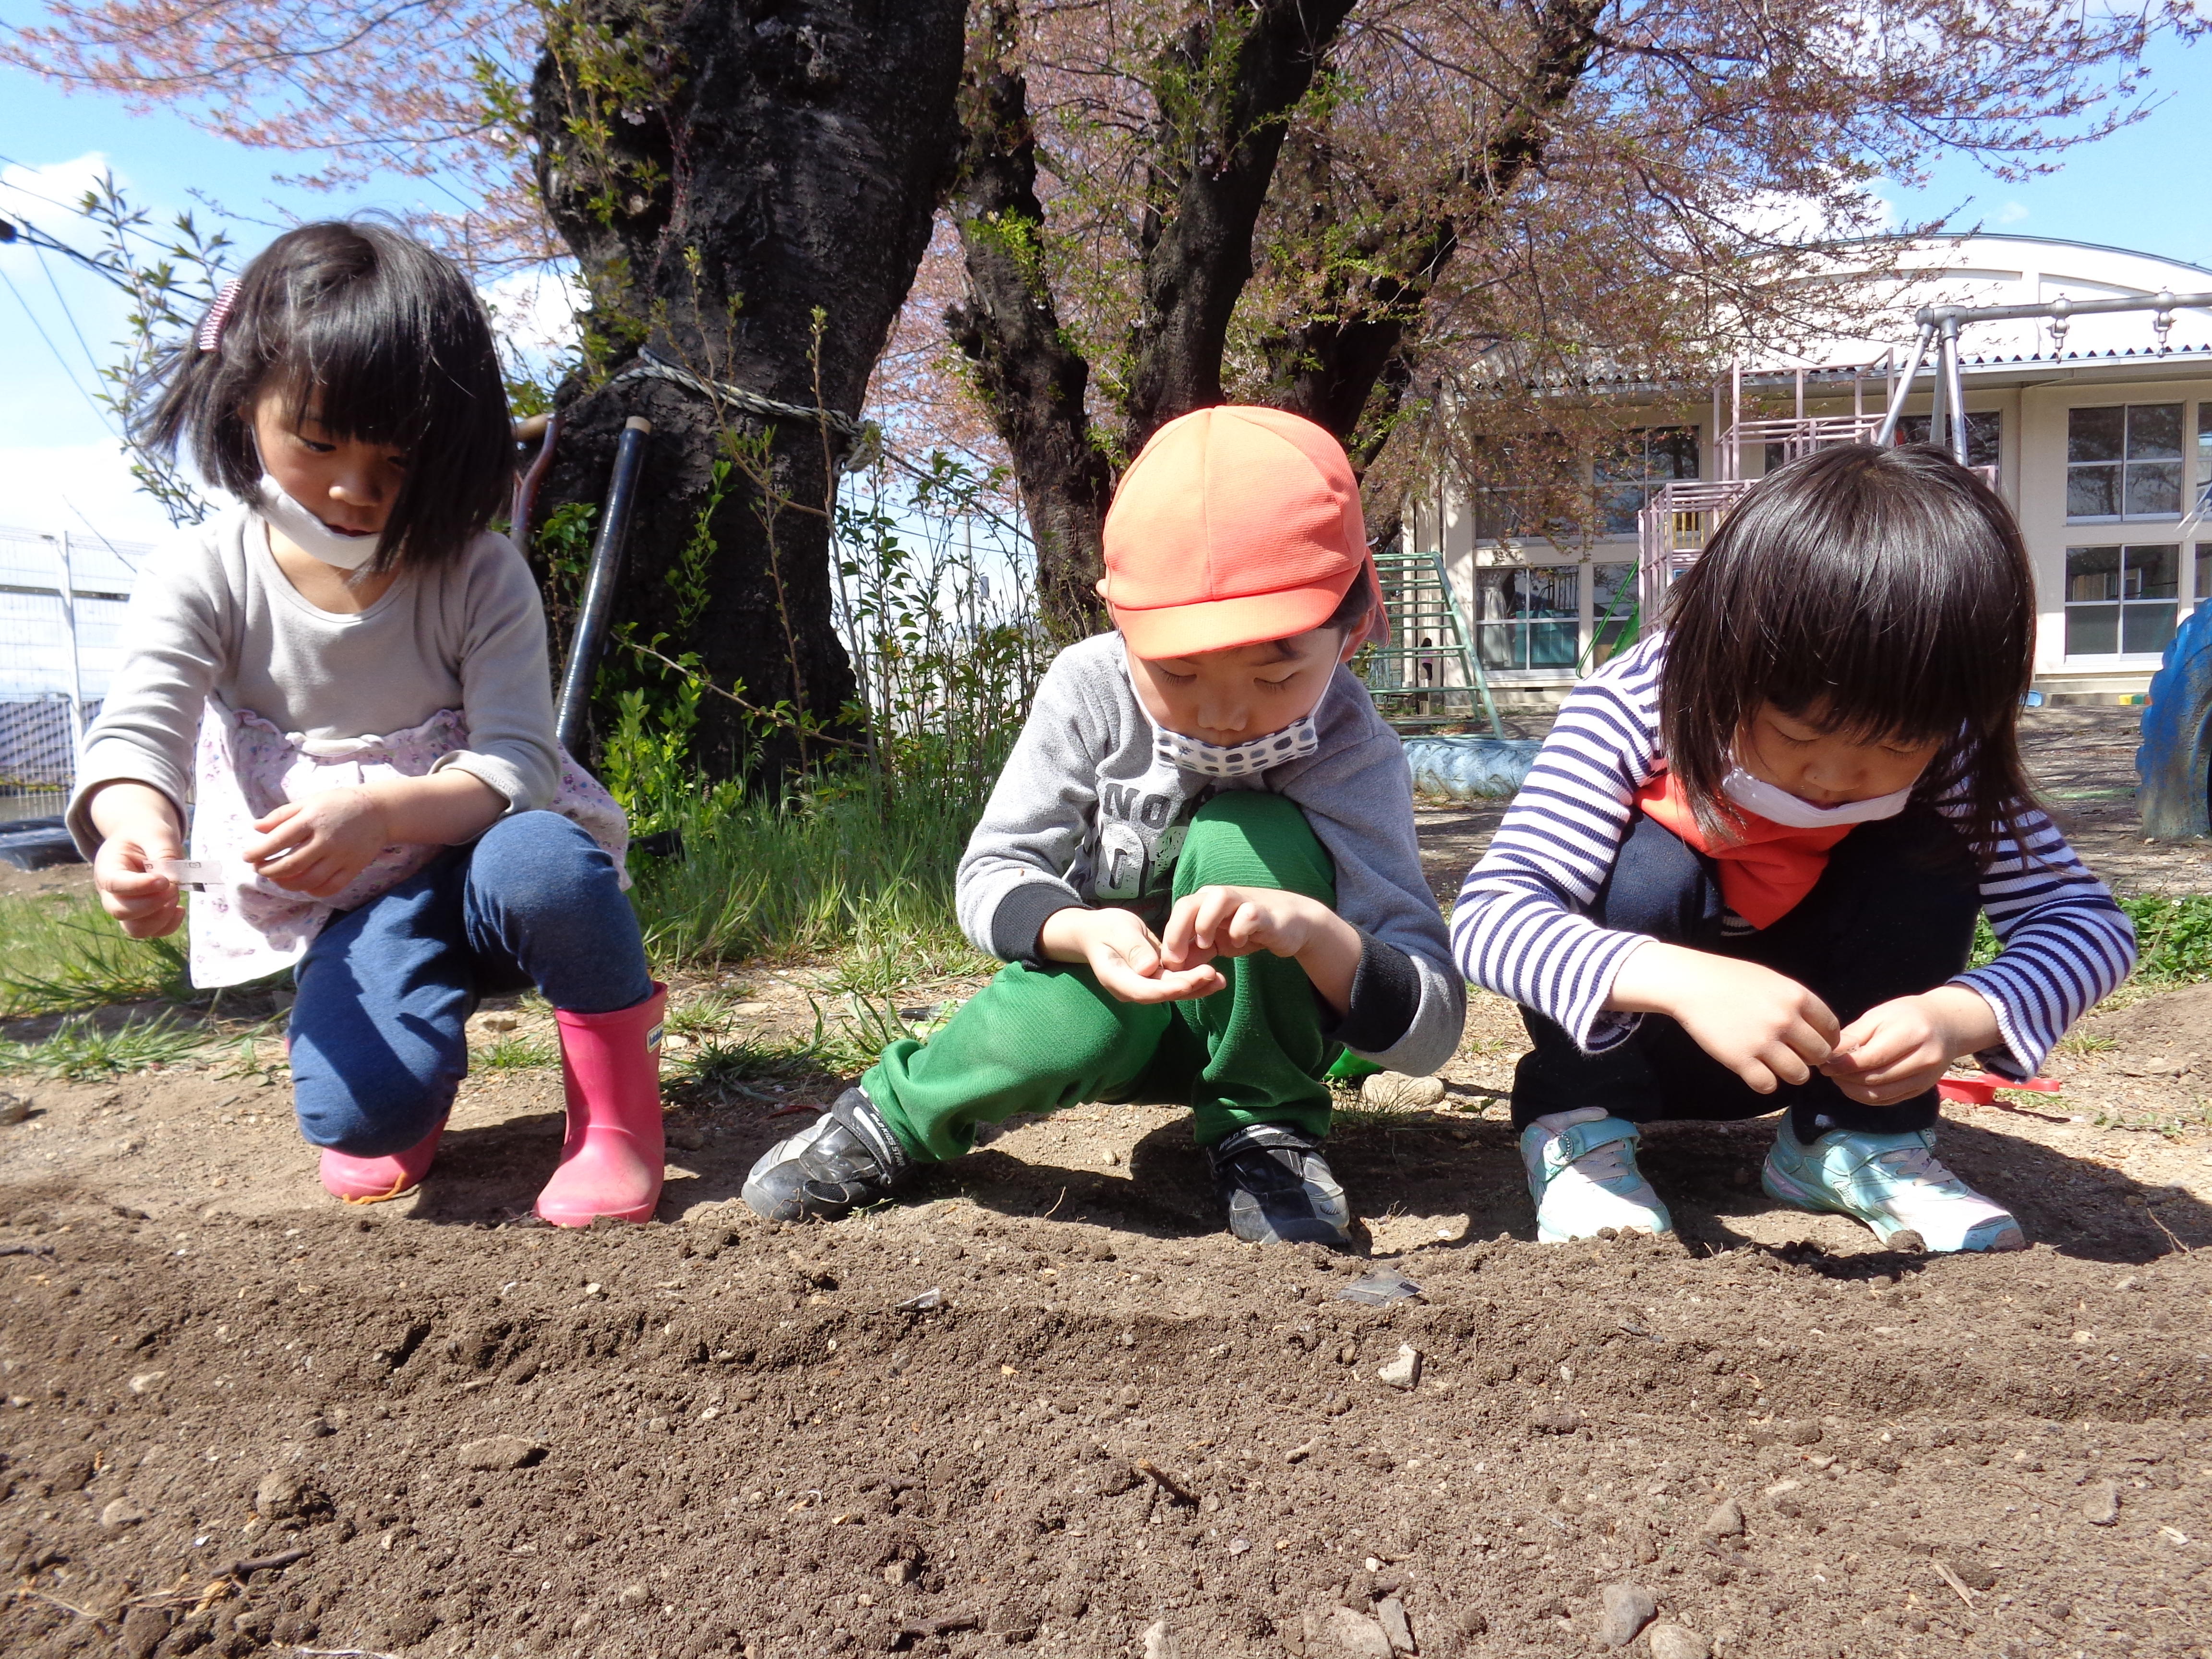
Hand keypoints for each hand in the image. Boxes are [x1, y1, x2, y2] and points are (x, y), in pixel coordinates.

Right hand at [91, 813, 185, 939]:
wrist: (143, 837)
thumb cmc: (146, 834)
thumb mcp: (156, 833)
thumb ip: (164, 852)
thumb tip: (173, 879)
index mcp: (107, 867)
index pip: (114, 884)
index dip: (139, 887)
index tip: (163, 881)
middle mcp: (111, 892)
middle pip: (120, 911)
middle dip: (151, 904)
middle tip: (173, 887)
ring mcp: (125, 906)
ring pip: (135, 928)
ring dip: (160, 918)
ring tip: (175, 896)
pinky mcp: (142, 916)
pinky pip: (152, 932)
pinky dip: (168, 925)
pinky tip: (179, 909)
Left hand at [241, 787, 391, 897]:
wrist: (378, 811)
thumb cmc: (338, 804)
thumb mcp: (309, 801)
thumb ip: (282, 815)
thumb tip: (256, 828)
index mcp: (312, 819)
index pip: (278, 840)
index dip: (258, 851)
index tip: (246, 857)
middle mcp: (326, 839)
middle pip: (291, 864)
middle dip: (269, 870)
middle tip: (260, 869)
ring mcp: (341, 856)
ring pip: (308, 880)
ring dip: (287, 883)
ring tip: (278, 878)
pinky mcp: (353, 867)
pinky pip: (330, 887)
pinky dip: (312, 890)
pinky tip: (303, 884)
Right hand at [1038, 906, 1225, 1003]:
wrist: (1097, 934)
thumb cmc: (1106, 928)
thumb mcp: (1117, 930)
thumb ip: (1132, 948)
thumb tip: (1149, 969)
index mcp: (1116, 978)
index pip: (1145, 990)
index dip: (1170, 988)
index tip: (1192, 980)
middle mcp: (1130, 989)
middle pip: (1162, 994)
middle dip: (1189, 987)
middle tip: (1214, 975)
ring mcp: (1142, 987)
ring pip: (1171, 991)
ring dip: (1196, 987)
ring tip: (1221, 980)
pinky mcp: (1153, 981)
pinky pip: (1174, 984)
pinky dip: (1193, 981)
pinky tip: (1214, 977)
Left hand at [1160, 886, 1362, 1014]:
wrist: (1292, 924)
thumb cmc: (1249, 931)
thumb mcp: (1217, 944)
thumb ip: (1195, 953)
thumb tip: (1171, 969)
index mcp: (1205, 903)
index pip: (1178, 913)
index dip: (1169, 938)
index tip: (1169, 965)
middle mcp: (1219, 897)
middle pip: (1188, 903)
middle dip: (1177, 931)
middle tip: (1178, 959)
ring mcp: (1242, 901)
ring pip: (1217, 898)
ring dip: (1205, 923)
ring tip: (1206, 944)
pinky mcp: (1263, 912)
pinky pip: (1247, 914)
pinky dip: (1239, 929)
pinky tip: (1239, 942)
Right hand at [1609, 942, 1839, 1093]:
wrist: (1691, 983)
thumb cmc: (1732, 979)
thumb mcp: (1773, 980)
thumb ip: (1797, 1003)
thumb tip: (1819, 1031)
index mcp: (1797, 997)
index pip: (1832, 1030)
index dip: (1827, 1041)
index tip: (1814, 1044)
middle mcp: (1785, 1020)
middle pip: (1819, 1055)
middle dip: (1810, 1059)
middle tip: (1793, 1055)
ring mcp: (1763, 1041)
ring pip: (1799, 1075)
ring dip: (1791, 1074)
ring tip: (1776, 1065)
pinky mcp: (1741, 1060)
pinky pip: (1768, 1086)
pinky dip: (1764, 1083)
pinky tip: (1755, 1071)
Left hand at [1820, 986, 2002, 1106]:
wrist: (1946, 1025)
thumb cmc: (1906, 1015)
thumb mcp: (1879, 1015)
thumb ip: (1855, 1035)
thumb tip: (1829, 1054)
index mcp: (1913, 1033)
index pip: (1872, 1058)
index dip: (1844, 1064)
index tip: (1824, 1063)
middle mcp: (1924, 1058)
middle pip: (1875, 1078)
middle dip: (1845, 1078)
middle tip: (1828, 1071)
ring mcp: (1926, 1078)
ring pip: (1881, 1094)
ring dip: (1853, 1090)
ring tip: (1839, 1079)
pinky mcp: (1922, 1090)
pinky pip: (1889, 1100)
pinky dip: (1867, 1097)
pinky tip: (1854, 1086)